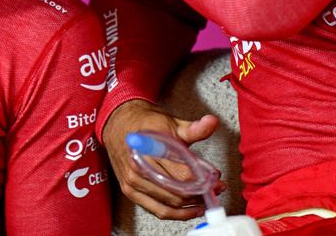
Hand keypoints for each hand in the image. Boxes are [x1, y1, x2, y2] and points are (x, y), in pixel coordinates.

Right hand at [101, 99, 222, 220]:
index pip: (182, 174)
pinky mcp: (130, 191)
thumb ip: (194, 128)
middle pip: (176, 192)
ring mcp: (133, 182)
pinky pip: (156, 210)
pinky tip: (189, 210)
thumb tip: (212, 122)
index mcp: (149, 150)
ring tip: (205, 199)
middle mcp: (139, 169)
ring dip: (190, 205)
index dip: (203, 179)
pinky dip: (175, 213)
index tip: (216, 178)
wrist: (118, 123)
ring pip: (169, 204)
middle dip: (200, 193)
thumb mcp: (172, 123)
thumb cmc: (145, 123)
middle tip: (215, 188)